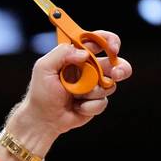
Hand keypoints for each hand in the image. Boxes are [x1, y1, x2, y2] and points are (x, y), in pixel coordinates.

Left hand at [3, 31, 132, 157]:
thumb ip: (61, 53)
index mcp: (76, 56)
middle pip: (114, 62)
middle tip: (116, 74)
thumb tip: (85, 54)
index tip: (113, 48)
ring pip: (110, 84)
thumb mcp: (43, 68)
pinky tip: (77, 108)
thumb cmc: (40, 93)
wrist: (43, 119)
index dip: (109, 40)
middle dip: (120, 67)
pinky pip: (103, 102)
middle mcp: (88, 69)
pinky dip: (89, 106)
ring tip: (77, 96)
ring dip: (95, 91)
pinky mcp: (96, 102)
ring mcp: (94, 86)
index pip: (97, 41)